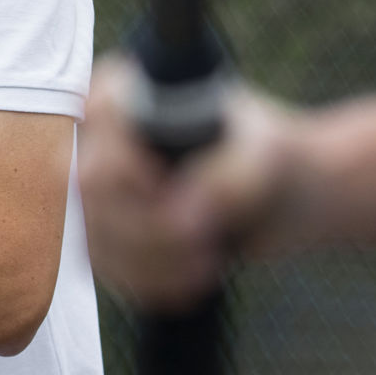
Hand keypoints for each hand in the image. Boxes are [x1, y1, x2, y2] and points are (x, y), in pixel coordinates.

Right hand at [79, 55, 303, 308]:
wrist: (282, 196)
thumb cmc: (271, 157)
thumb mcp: (261, 160)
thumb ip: (224, 181)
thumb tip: (180, 219)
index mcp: (131, 92)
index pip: (99, 121)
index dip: (130, 166)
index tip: (178, 192)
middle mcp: (103, 137)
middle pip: (93, 189)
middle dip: (151, 227)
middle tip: (206, 238)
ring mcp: (102, 189)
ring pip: (96, 237)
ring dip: (156, 263)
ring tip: (207, 261)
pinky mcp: (111, 234)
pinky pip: (109, 269)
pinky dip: (151, 283)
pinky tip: (192, 277)